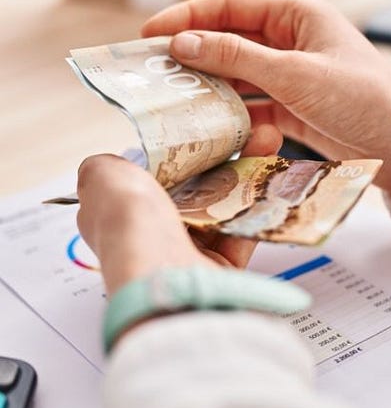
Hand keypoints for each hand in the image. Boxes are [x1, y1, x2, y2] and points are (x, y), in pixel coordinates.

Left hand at [76, 126, 281, 295]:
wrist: (166, 275)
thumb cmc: (130, 227)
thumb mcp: (101, 177)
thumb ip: (104, 165)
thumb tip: (112, 162)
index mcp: (121, 216)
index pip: (155, 179)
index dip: (183, 154)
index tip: (208, 133)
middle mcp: (154, 237)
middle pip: (195, 190)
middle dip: (225, 161)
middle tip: (251, 136)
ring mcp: (188, 253)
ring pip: (223, 208)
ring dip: (248, 178)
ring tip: (268, 149)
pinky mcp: (221, 268)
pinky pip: (242, 233)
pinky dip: (259, 209)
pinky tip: (272, 183)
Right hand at [140, 0, 390, 195]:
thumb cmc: (365, 99)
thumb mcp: (296, 75)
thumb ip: (237, 59)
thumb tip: (183, 44)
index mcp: (297, 15)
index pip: (228, 7)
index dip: (186, 19)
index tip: (148, 39)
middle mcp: (292, 41)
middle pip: (227, 42)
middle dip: (192, 58)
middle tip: (152, 79)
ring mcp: (293, 77)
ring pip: (237, 78)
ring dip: (211, 91)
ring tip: (175, 106)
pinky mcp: (295, 110)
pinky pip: (253, 108)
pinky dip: (235, 118)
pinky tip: (215, 130)